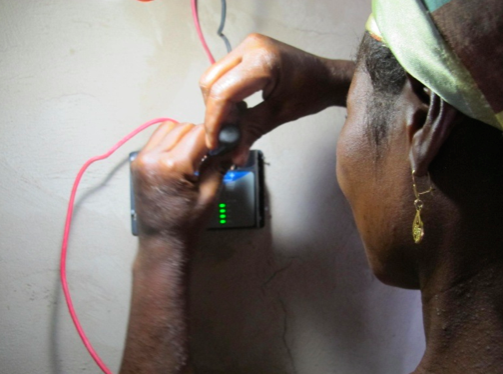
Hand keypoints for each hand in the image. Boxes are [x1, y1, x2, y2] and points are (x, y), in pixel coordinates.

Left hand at [131, 121, 229, 245]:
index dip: (215, 137)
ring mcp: (142, 160)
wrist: (162, 241)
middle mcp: (152, 159)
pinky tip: (180, 158)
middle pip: (184, 127)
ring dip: (184, 136)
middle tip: (211, 153)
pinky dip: (171, 142)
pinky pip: (157, 139)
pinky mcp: (138, 163)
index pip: (199, 133)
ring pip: (169, 128)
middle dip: (200, 136)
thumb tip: (228, 147)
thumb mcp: (209, 194)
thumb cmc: (183, 225)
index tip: (224, 143)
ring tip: (194, 156)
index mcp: (171, 166)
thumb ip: (218, 165)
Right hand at [199, 33, 353, 163]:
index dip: (214, 121)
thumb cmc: (312, 91)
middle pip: (211, 83)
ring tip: (233, 123)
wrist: (327, 76)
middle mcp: (249, 47)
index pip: (223, 92)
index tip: (214, 143)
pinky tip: (237, 110)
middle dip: (213, 112)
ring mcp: (246, 46)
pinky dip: (224, 95)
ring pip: (212, 79)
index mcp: (262, 60)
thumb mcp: (280, 114)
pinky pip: (222, 75)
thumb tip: (233, 156)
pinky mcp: (245, 51)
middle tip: (224, 135)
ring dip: (217, 105)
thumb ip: (252, 132)